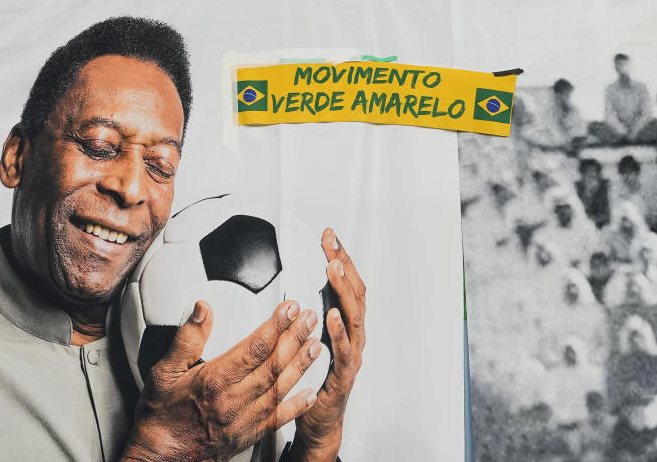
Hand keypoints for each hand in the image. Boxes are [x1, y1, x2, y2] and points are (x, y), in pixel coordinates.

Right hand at [124, 299, 322, 461]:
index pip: (254, 348)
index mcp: (215, 381)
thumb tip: (203, 310)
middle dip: (295, 338)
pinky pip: (278, 419)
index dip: (276, 326)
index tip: (289, 308)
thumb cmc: (161, 415)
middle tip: (310, 318)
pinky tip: (310, 394)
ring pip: (279, 388)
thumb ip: (186, 339)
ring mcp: (244, 420)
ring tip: (316, 345)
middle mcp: (233, 401)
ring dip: (301, 365)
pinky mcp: (249, 435)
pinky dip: (296, 406)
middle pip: (273, 365)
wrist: (161, 457)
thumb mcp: (163, 372)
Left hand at [290, 230, 367, 458]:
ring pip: (354, 317)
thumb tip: (300, 282)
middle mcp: (355, 335)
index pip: (347, 284)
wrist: (320, 421)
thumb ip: (312, 313)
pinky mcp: (344, 375)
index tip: (329, 235)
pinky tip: (331, 315)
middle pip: (355, 293)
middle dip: (344, 265)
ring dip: (343, 290)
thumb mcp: (312, 338)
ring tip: (332, 268)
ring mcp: (353, 355)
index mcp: (347, 324)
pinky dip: (339, 332)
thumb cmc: (316, 378)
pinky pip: (344, 351)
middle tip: (331, 244)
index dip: (341, 258)